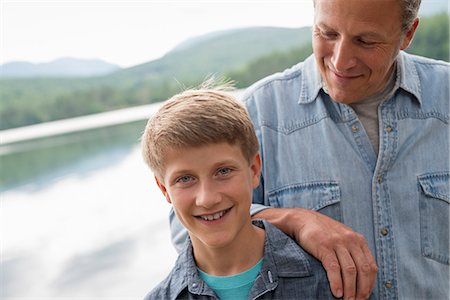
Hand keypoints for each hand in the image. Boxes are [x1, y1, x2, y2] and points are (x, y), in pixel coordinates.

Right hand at [253, 208, 377, 299]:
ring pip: (350, 271)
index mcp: (358, 240)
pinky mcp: (324, 246)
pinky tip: (336, 292)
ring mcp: (337, 243)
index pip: (371, 266)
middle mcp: (351, 241)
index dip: (369, 284)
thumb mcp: (343, 237)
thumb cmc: (323, 232)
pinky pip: (333, 268)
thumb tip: (361, 276)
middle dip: (361, 290)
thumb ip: (353, 251)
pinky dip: (336, 283)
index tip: (364, 295)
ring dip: (350, 290)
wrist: (303, 219)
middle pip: (363, 270)